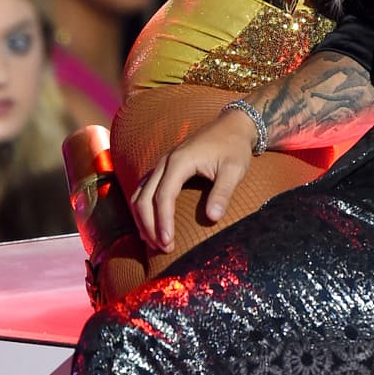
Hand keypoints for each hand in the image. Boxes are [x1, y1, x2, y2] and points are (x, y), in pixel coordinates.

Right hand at [130, 108, 257, 251]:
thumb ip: (223, 192)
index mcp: (179, 162)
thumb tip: (212, 218)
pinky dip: (143, 209)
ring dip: (142, 219)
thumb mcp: (234, 170)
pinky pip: (143, 190)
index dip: (162, 222)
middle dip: (149, 226)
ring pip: (139, 194)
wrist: (232, 126)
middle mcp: (164, 162)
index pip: (163, 196)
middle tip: (163, 248)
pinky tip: (150, 225)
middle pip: (144, 198)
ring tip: (153, 242)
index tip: (168, 243)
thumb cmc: (234, 147)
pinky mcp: (163, 168)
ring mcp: (161, 164)